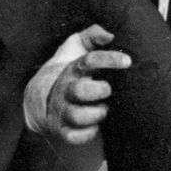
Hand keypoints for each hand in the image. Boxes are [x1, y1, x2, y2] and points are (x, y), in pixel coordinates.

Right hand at [42, 25, 130, 144]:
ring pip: (78, 116)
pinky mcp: (63, 129)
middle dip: (99, 90)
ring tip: (105, 109)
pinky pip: (73, 136)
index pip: (89, 61)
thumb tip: (111, 34)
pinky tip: (96, 126)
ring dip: (96, 114)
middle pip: (80, 90)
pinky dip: (87, 134)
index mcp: (73, 68)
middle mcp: (66, 89)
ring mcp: (63, 110)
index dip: (109, 59)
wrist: (42, 96)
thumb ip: (94, 35)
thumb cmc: (72, 70)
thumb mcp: (78, 47)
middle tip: (109, 90)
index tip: (127, 61)